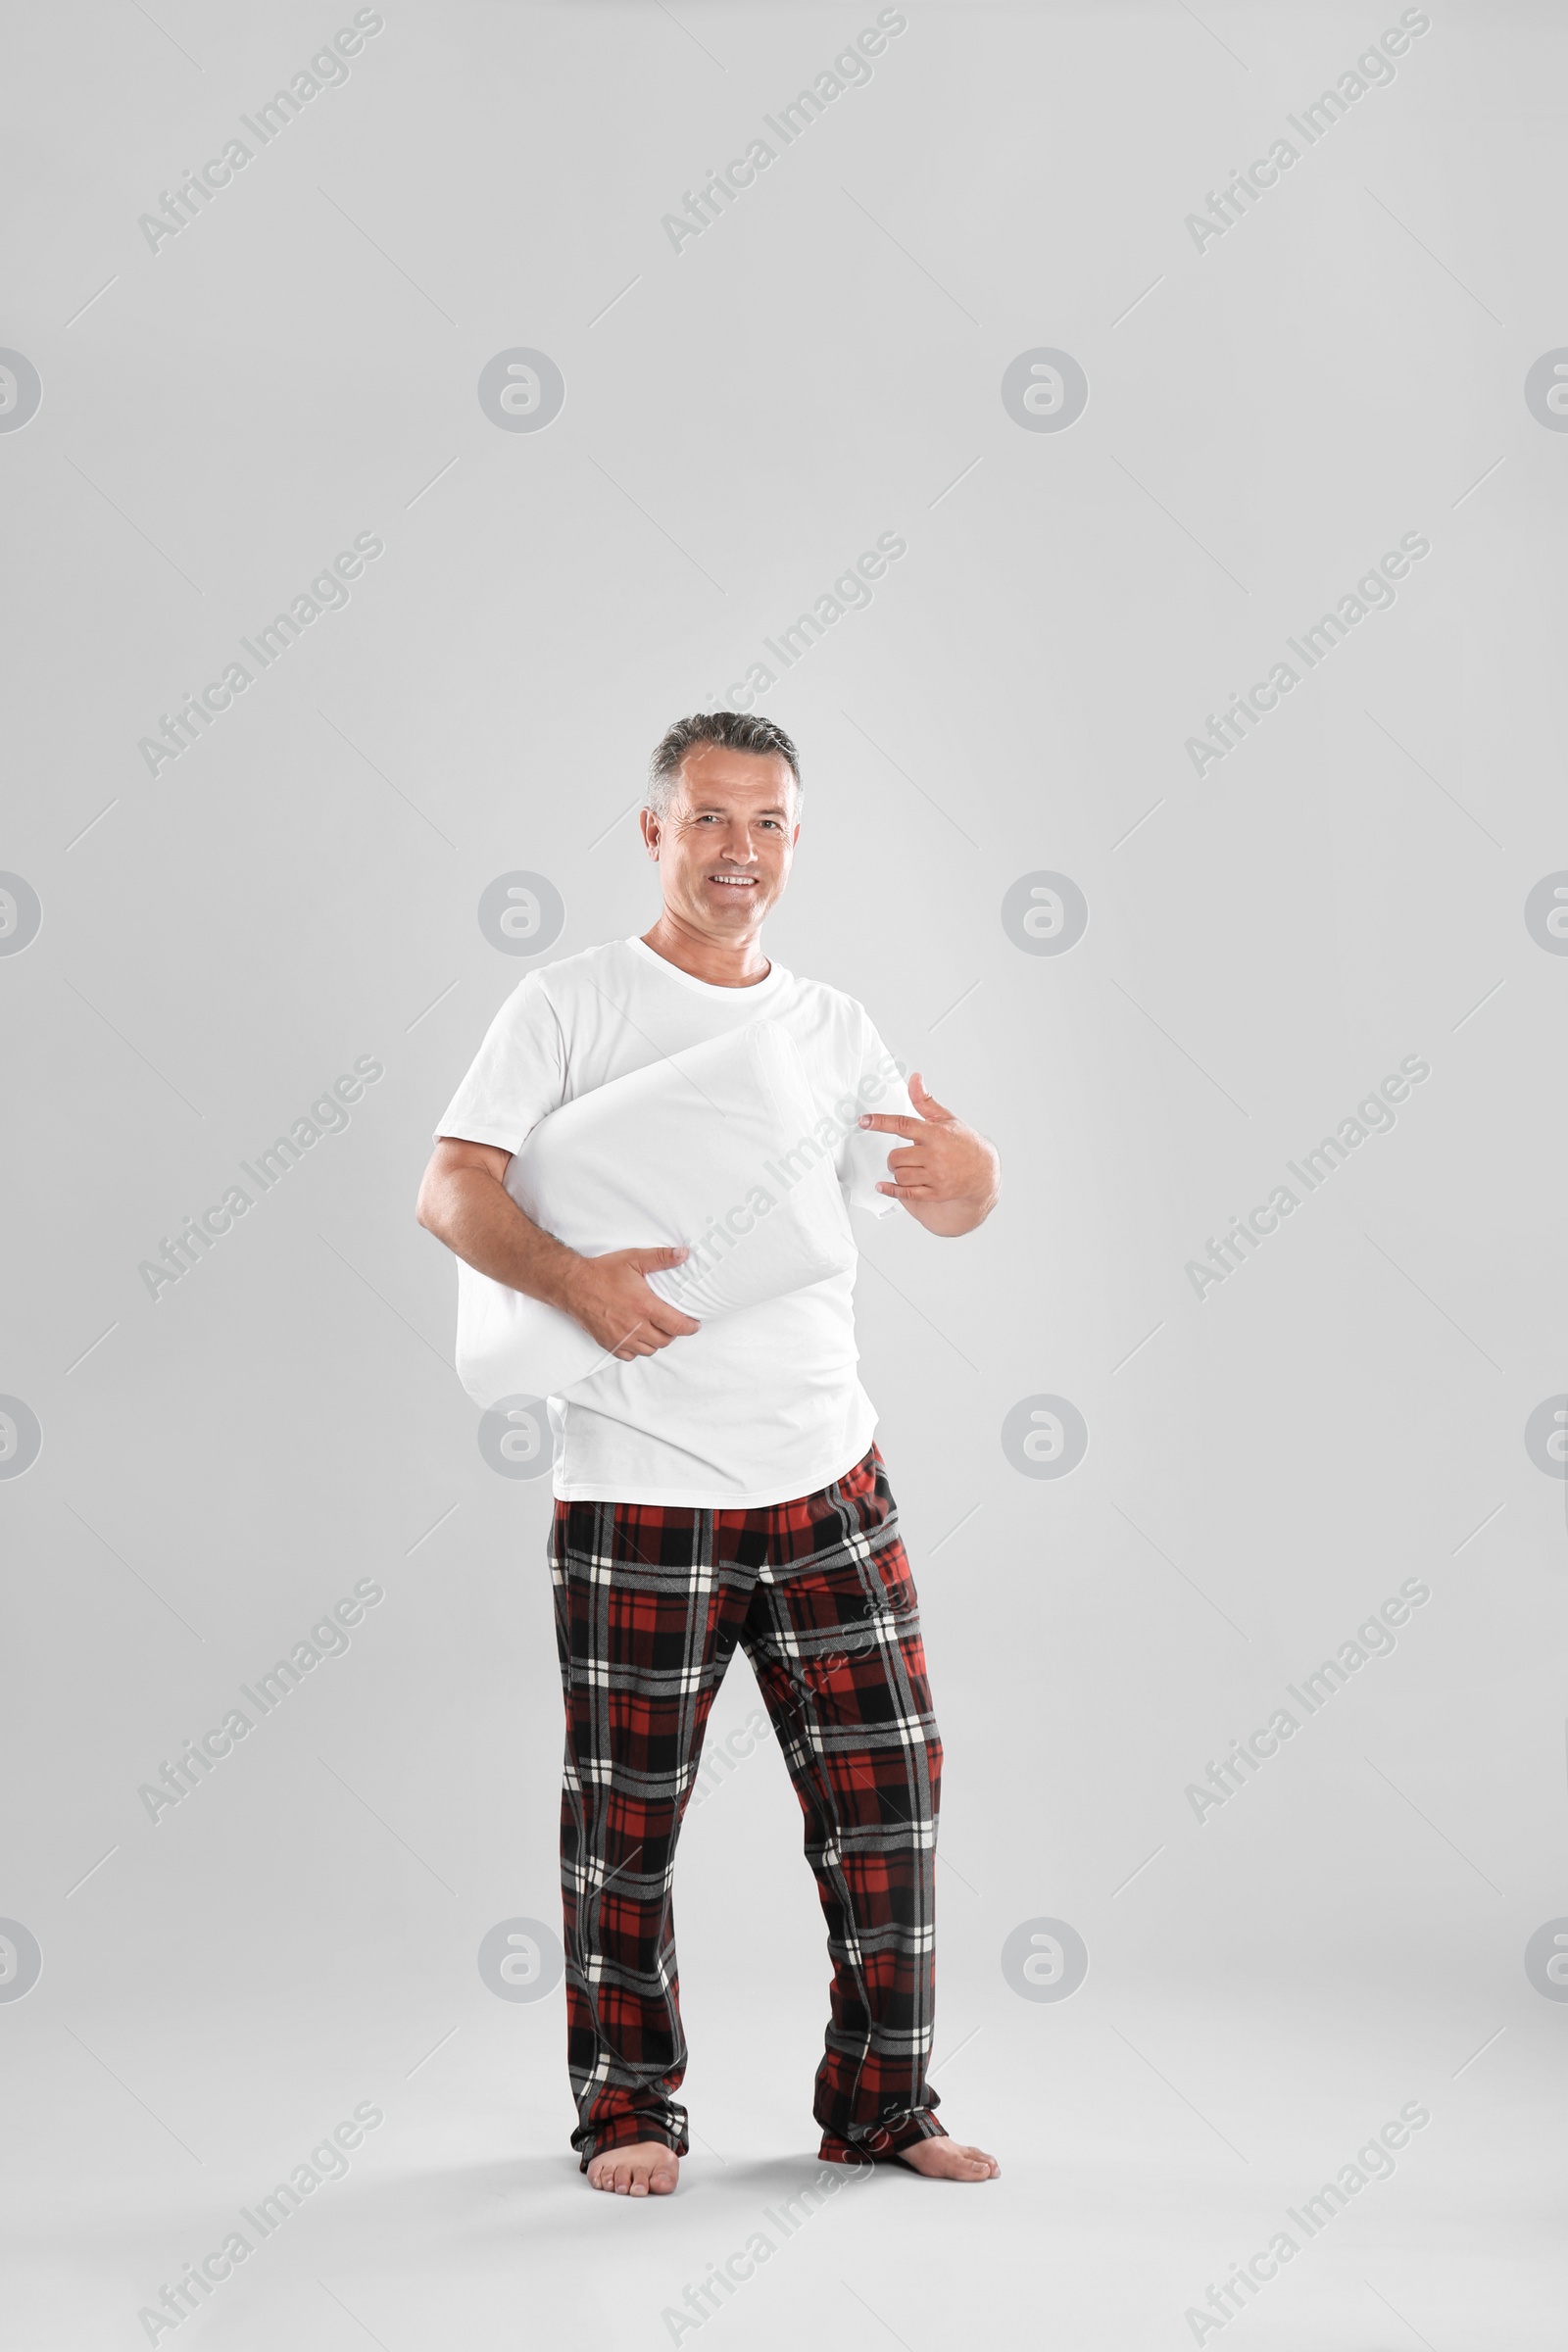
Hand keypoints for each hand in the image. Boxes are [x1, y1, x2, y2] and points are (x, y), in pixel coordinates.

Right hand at [557, 1245, 702, 1360]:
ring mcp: (621, 1338)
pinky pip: (630, 1356)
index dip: (690, 1327)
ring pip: (649, 1350)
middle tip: (672, 1322)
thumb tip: (683, 1254)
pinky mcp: (609, 1344)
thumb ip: (661, 1258)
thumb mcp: (634, 1259)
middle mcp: (635, 1326)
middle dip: (673, 1333)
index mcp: (645, 1306)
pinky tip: (636, 1336)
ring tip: (655, 1328)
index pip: (677, 1326)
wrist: (574, 1285)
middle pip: (665, 1340)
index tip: (694, 1324)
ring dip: (656, 1341)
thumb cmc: (603, 1272)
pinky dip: (637, 1349)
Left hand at [858, 1073, 999, 1234]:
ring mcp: (936, 1176)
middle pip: (896, 1157)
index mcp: (935, 1134)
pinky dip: (891, 1190)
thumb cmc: (963, 1142)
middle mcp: (935, 1155)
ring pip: (900, 1175)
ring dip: (897, 1172)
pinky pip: (905, 1194)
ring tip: (907, 1169)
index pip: (903, 1125)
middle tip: (902, 1156)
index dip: (880, 1122)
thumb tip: (914, 1078)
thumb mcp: (946, 1119)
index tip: (863, 1121)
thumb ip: (925, 1101)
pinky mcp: (936, 1193)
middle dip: (893, 1158)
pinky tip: (882, 1186)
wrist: (984, 1172)